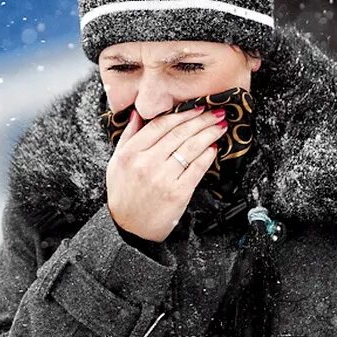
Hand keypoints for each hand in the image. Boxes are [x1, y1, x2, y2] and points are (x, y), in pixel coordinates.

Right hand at [107, 106, 228, 241]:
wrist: (129, 227)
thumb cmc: (123, 194)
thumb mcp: (116, 162)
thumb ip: (128, 136)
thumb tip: (137, 113)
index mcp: (130, 153)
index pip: (160, 125)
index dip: (181, 114)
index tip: (196, 108)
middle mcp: (146, 163)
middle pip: (179, 133)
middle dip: (202, 120)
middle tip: (216, 112)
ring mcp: (163, 178)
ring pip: (190, 148)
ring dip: (209, 134)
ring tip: (220, 126)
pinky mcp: (177, 193)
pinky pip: (196, 168)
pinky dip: (207, 156)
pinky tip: (214, 148)